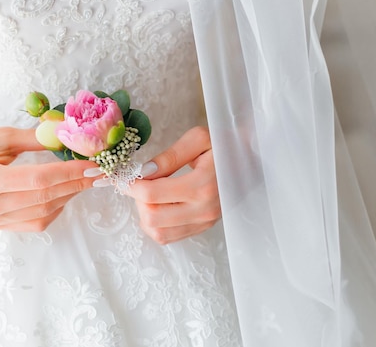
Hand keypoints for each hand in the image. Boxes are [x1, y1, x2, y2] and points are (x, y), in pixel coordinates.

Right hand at [0, 127, 96, 231]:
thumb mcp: (0, 137)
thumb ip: (36, 139)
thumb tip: (68, 135)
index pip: (40, 179)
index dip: (71, 173)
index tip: (93, 164)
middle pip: (45, 198)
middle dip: (76, 184)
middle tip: (98, 172)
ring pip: (44, 213)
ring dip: (68, 196)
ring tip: (83, 180)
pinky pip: (35, 223)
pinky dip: (54, 209)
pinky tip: (64, 194)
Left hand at [127, 126, 220, 244]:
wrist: (253, 158)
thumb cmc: (224, 144)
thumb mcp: (198, 138)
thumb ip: (169, 156)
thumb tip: (143, 173)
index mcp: (202, 186)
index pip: (152, 195)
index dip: (129, 185)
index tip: (122, 175)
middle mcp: (204, 210)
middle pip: (151, 218)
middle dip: (137, 200)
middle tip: (139, 182)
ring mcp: (205, 222)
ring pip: (157, 233)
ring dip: (145, 214)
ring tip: (151, 193)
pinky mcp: (204, 228)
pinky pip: (168, 237)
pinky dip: (156, 224)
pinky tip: (160, 205)